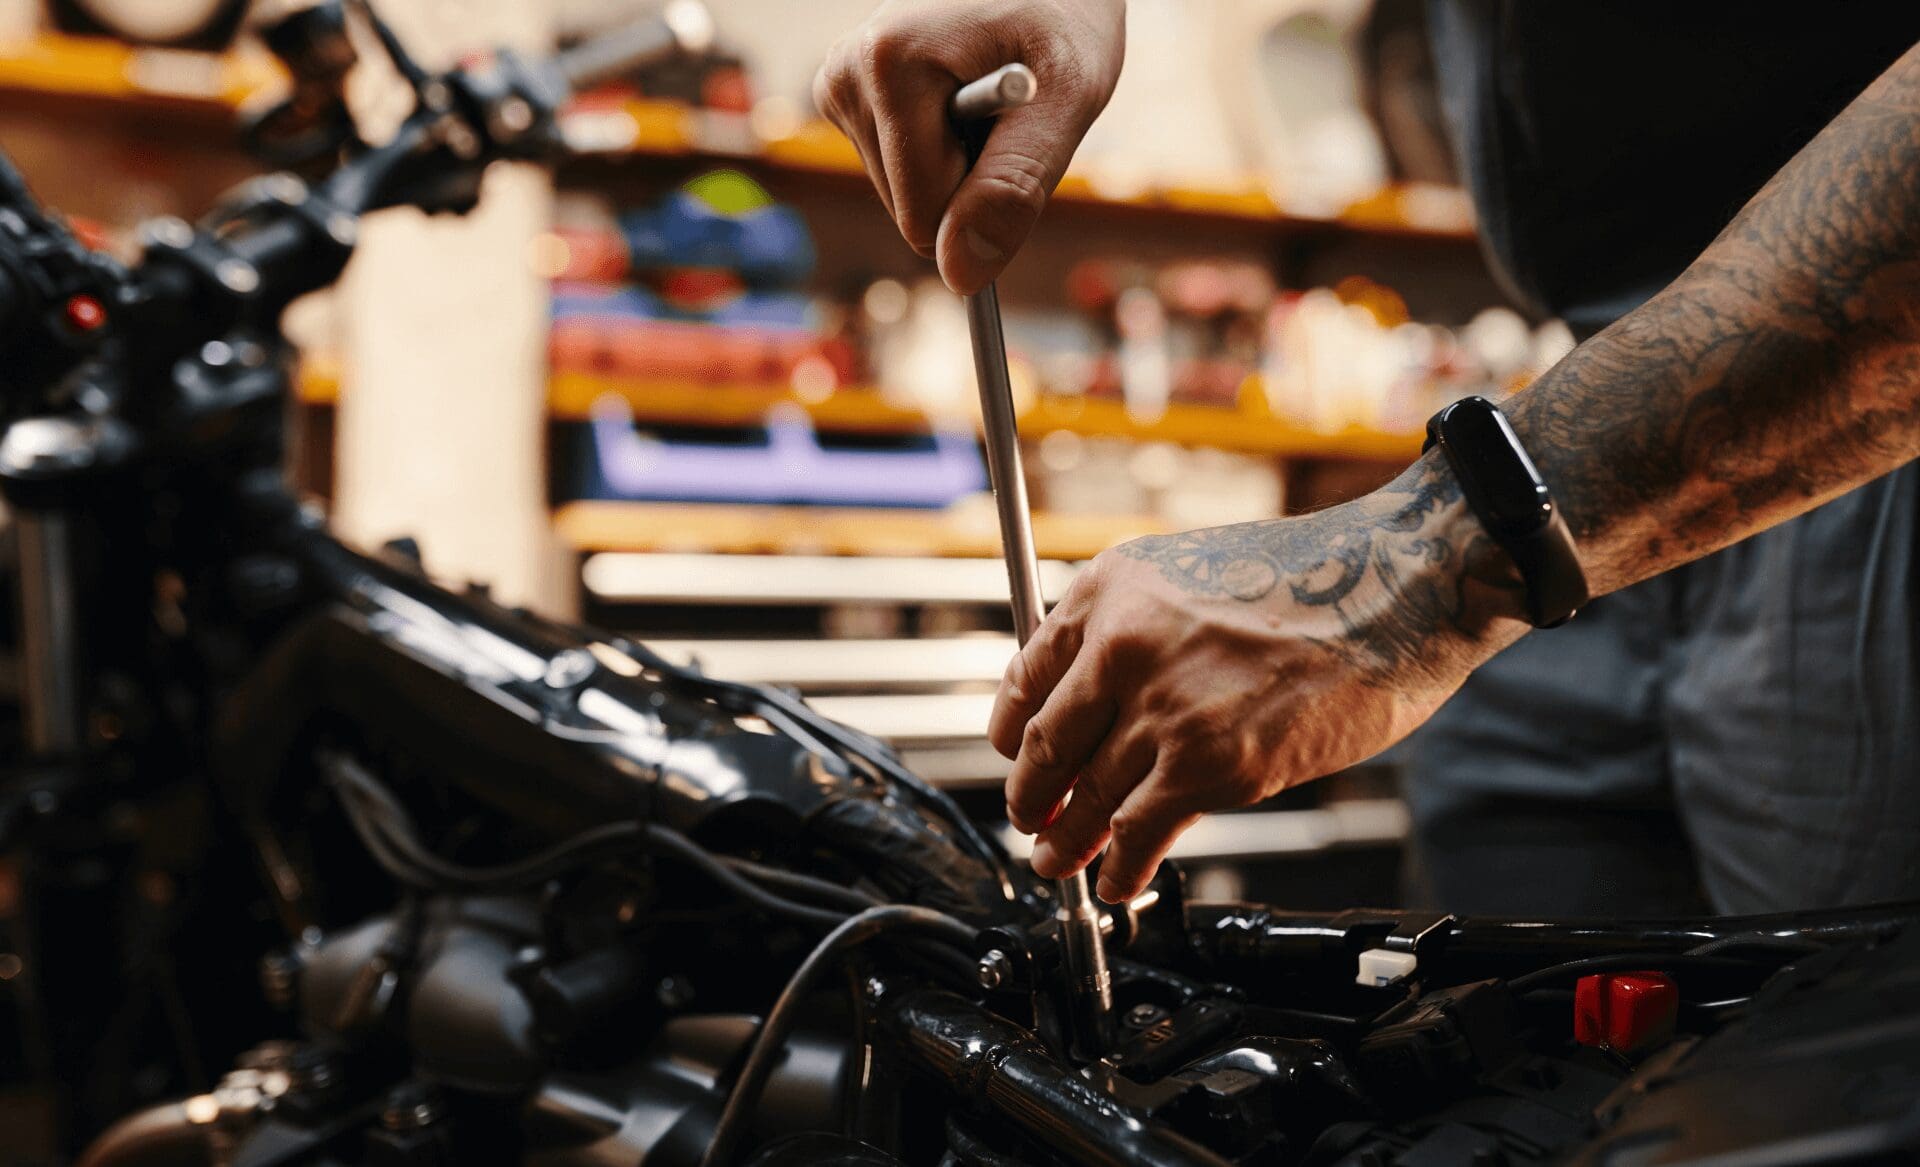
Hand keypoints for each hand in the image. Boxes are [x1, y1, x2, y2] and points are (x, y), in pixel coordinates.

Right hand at [815, 0, 1125, 293]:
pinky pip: (898, 167)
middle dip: (971, 176)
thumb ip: (1014, 186)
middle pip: (909, 209)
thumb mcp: (1069, 96)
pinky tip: (964, 84)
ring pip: (903, 193)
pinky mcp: (846, 93)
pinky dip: (942, 143)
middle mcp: (845, 73)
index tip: (1021, 130)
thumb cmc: (1067, 11)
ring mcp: (839, 82)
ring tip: (991, 86)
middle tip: (1011, 105)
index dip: (987, 199)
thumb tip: (960, 274)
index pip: (923, 218)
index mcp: (887, 67)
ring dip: (960, 159)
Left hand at [990, 458, 1532, 902]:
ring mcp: (1163, 709)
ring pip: (1086, 797)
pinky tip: (1117, 881)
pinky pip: (1138, 833)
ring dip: (1064, 842)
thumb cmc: (1318, 578)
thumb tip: (1104, 697)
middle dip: (1029, 797)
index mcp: (1109, 589)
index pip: (1025, 674)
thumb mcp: (1192, 574)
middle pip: (1044, 746)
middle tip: (1029, 820)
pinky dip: (1119, 869)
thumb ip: (1139, 629)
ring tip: (1058, 862)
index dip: (1012, 732)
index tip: (1014, 756)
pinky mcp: (1209, 766)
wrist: (1397, 589)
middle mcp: (1122, 646)